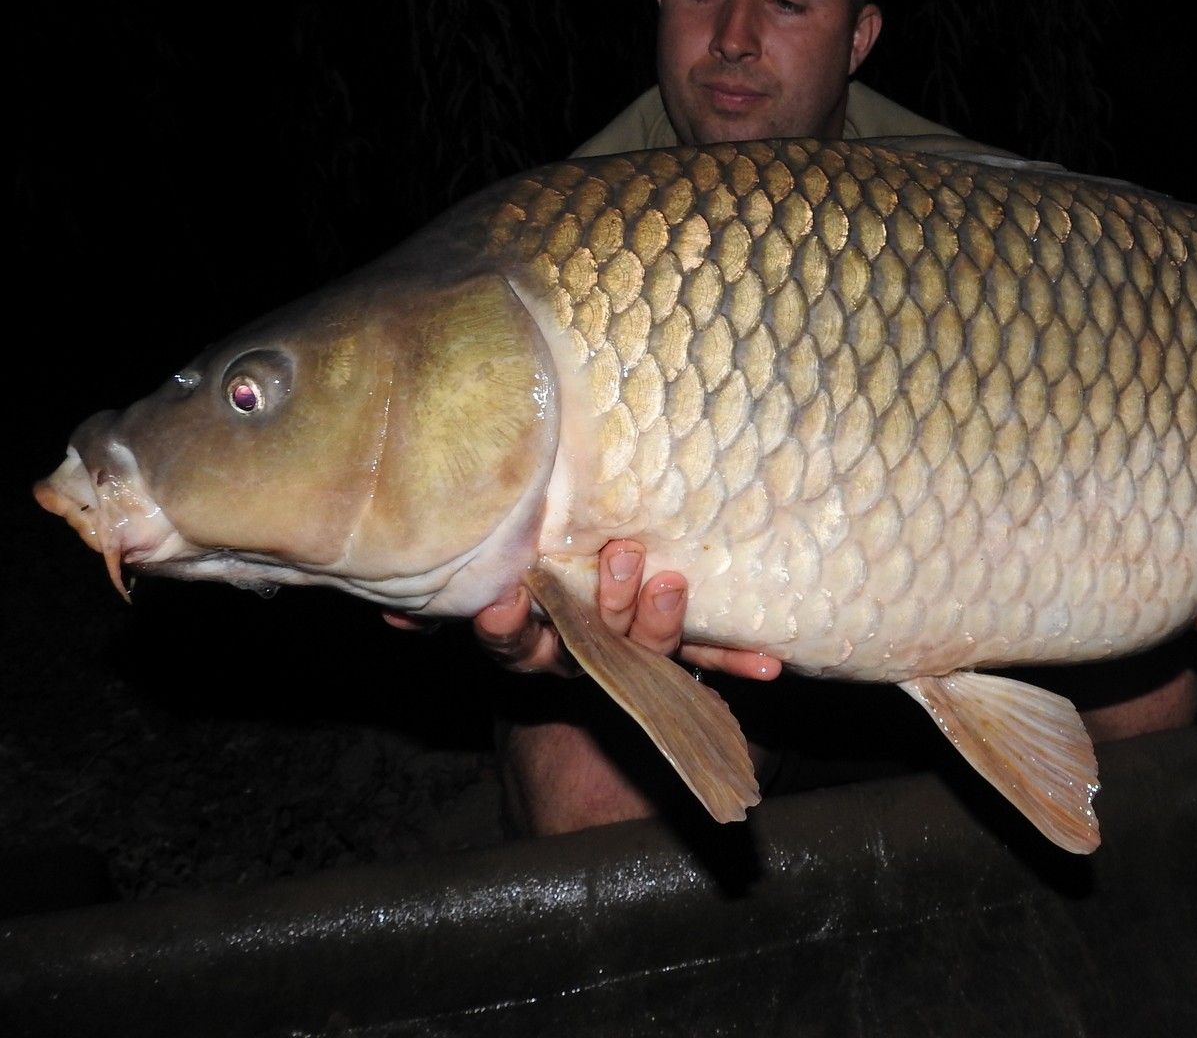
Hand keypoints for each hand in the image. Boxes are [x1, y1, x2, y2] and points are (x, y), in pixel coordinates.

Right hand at [383, 539, 782, 681]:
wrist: (564, 643)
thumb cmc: (514, 576)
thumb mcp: (483, 583)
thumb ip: (443, 602)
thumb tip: (394, 619)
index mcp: (524, 640)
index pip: (509, 637)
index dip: (507, 622)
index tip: (506, 595)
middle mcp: (573, 656)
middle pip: (585, 643)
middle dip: (605, 605)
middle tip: (622, 557)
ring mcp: (623, 656)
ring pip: (642, 649)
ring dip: (662, 621)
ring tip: (674, 582)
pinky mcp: (668, 654)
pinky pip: (704, 659)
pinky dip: (735, 659)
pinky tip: (773, 668)